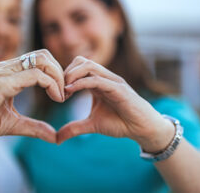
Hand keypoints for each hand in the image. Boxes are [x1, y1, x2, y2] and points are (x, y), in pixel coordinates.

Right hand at [0, 49, 63, 151]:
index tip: (61, 94)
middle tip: (65, 93)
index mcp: (10, 73)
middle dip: (60, 72)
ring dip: (58, 76)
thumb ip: (34, 127)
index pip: (40, 61)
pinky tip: (56, 98)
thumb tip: (54, 136)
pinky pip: (35, 75)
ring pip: (43, 60)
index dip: (56, 74)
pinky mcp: (4, 82)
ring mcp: (5, 72)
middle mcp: (9, 68)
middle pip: (44, 55)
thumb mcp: (13, 124)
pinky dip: (51, 84)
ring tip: (61, 96)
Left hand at [57, 56, 173, 151]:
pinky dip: (81, 83)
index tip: (58, 94)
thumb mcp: (91, 125)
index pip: (77, 67)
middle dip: (66, 72)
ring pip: (88, 65)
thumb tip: (57, 139)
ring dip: (72, 75)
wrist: (141, 129)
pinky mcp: (119, 88)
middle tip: (59, 90)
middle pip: (81, 61)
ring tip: (64, 90)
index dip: (64, 77)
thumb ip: (74, 128)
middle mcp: (104, 78)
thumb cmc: (120, 123)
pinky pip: (97, 79)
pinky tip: (70, 91)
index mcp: (97, 83)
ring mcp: (112, 81)